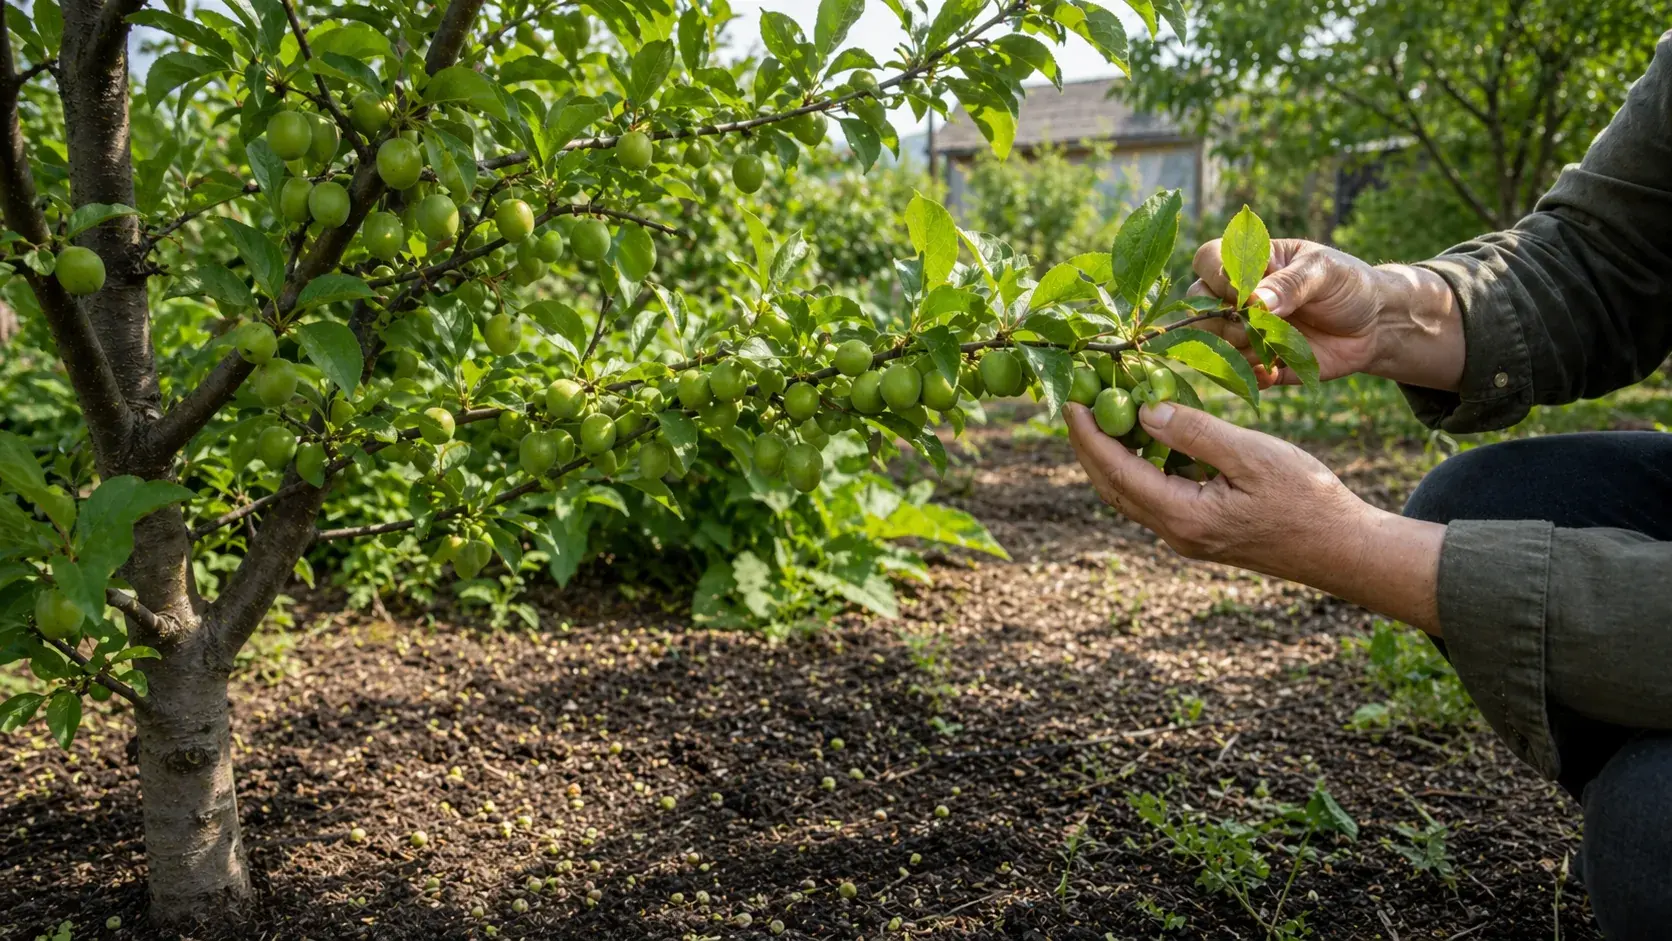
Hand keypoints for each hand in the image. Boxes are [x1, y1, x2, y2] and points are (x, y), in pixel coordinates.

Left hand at [1064, 401, 1445, 633]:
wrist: (1343, 548)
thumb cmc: (1307, 498)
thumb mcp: (1252, 455)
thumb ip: (1195, 433)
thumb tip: (1143, 411)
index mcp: (1183, 516)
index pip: (1116, 471)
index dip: (1088, 435)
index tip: (1069, 400)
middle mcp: (1175, 533)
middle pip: (1112, 486)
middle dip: (1089, 445)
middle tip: (1075, 402)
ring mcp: (1187, 536)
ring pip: (1131, 493)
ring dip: (1113, 455)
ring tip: (1104, 412)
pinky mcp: (1201, 532)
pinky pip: (1156, 495)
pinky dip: (1142, 465)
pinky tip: (1149, 434)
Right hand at [1191, 238, 1388, 385]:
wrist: (1377, 325)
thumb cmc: (1349, 285)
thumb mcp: (1325, 272)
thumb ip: (1290, 284)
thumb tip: (1253, 301)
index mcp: (1252, 263)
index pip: (1209, 261)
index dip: (1216, 277)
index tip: (1244, 293)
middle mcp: (1240, 297)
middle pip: (1200, 307)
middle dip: (1223, 321)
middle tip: (1257, 326)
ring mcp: (1247, 332)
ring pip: (1215, 344)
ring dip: (1239, 349)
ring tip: (1274, 347)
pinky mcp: (1260, 363)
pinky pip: (1239, 374)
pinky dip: (1253, 376)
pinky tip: (1276, 370)